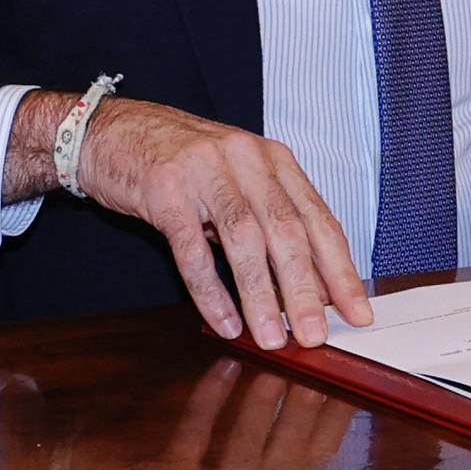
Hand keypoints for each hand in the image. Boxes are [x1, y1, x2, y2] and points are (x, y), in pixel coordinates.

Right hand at [38, 92, 373, 349]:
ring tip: (273, 338)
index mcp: (273, 159)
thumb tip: (309, 286)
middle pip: (287, 231)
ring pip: (245, 240)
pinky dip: (211, 291)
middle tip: (316, 335)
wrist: (112, 131)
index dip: (340, 269)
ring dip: (262, 296)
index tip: (358, 311)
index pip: (318, 219)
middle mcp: (245, 159)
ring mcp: (204, 171)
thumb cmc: (181, 163)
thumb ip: (271, 221)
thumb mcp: (237, 180)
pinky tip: (223, 323)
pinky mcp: (165, 189)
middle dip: (306, 290)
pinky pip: (193, 249)